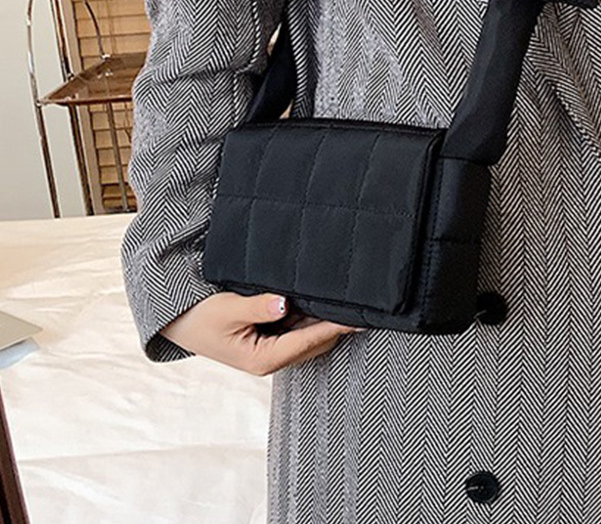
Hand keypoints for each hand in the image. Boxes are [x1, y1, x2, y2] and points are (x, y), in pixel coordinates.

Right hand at [160, 292, 364, 375]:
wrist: (179, 323)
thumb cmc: (201, 317)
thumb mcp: (228, 309)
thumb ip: (258, 306)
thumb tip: (284, 303)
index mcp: (263, 359)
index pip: (309, 341)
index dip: (335, 328)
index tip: (359, 317)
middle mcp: (271, 359)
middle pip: (314, 342)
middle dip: (336, 325)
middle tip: (362, 302)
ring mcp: (270, 350)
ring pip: (308, 336)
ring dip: (325, 320)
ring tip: (349, 300)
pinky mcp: (268, 340)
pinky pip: (297, 330)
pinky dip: (311, 316)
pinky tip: (321, 300)